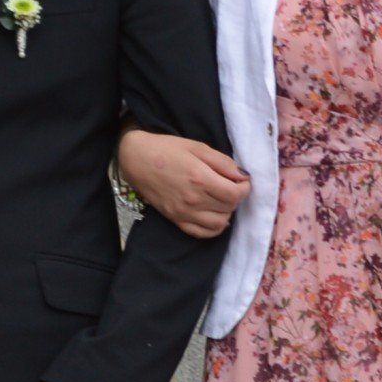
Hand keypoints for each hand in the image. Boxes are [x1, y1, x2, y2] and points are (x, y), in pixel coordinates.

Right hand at [114, 128, 249, 239]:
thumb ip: (223, 162)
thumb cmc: (167, 149)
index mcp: (200, 179)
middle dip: (236, 197)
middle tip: (231, 186)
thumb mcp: (198, 147)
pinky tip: (214, 214)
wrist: (136, 159)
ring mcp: (184, 213)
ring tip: (222, 199)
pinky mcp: (176, 220)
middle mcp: (193, 200)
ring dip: (227, 212)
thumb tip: (243, 176)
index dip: (245, 188)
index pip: (235, 194)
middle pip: (229, 208)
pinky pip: (203, 233)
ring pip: (220, 224)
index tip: (242, 180)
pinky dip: (214, 227)